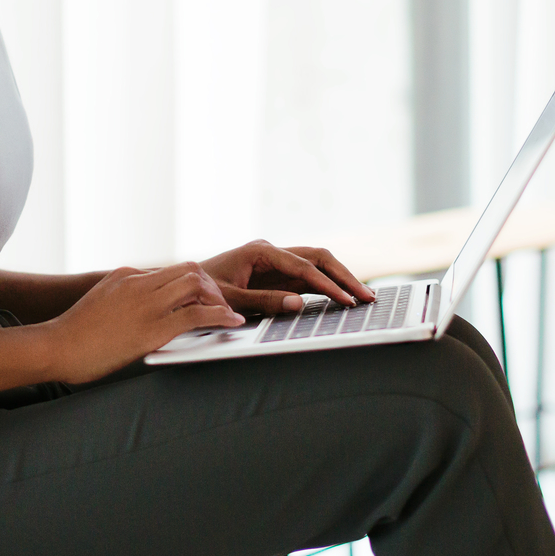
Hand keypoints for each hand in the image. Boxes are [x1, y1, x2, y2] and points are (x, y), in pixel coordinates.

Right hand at [44, 263, 243, 382]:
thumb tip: (142, 311)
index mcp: (126, 275)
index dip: (193, 285)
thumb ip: (122, 300)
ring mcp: (145, 303)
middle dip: (211, 287)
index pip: (170, 271)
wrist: (55, 347)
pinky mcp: (151, 328)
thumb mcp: (100, 304)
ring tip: (228, 314)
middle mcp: (138, 282)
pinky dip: (220, 316)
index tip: (206, 298)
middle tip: (220, 305)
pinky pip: (196, 315)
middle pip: (189, 270)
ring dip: (218, 298)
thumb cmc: (73, 335)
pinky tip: (231, 323)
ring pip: (196, 284)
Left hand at [199, 240, 375, 316]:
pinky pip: (310, 278)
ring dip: (341, 280)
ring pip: (319, 265)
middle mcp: (273, 252)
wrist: (186, 288)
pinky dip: (329, 287)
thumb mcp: (230, 300)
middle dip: (344, 276)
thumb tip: (299, 304)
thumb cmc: (202, 292)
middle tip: (367, 297)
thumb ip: (264, 301)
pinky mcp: (279, 275)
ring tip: (366, 297)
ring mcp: (278, 263)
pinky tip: (346, 299)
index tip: (346, 300)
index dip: (327, 284)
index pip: (303, 266)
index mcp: (260, 251)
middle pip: (319, 257)